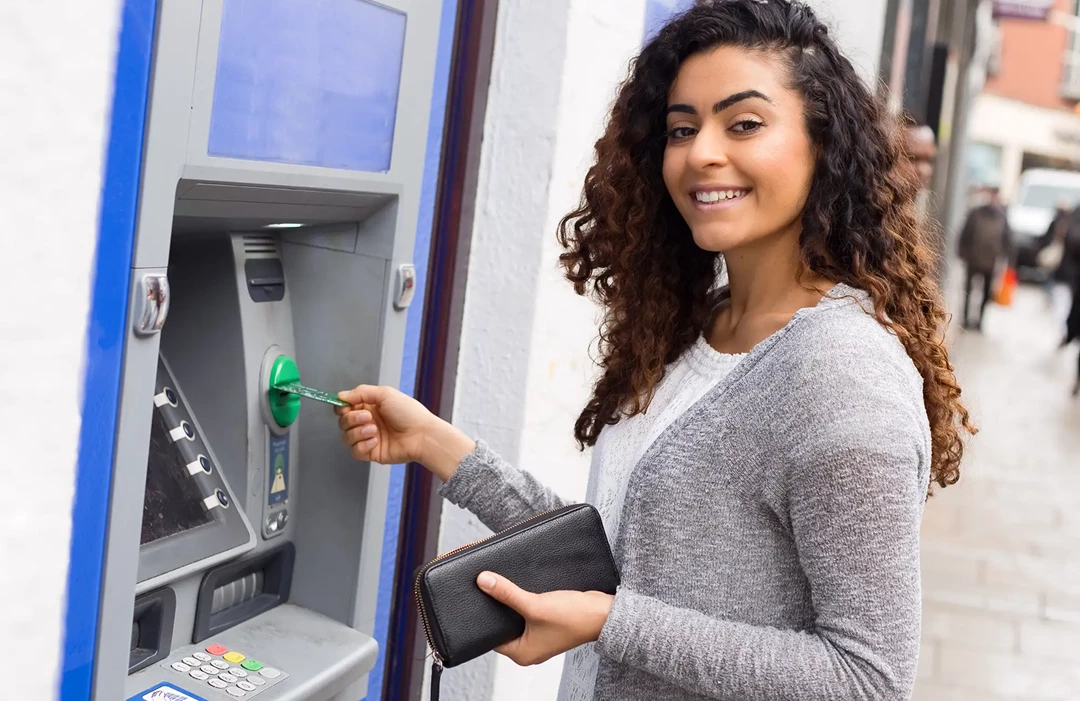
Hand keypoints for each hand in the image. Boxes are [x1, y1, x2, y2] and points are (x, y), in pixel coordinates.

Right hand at [336, 385, 474, 479]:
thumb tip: (341, 396)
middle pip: (343, 422)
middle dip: (352, 419)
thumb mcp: (385, 394)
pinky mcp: (371, 452)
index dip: (342, 407)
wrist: (421, 435)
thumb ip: (361, 392)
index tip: (347, 407)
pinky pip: (355, 451)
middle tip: (368, 417)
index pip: (345, 407)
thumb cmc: (409, 413)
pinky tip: (376, 441)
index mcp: (370, 406)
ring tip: (374, 430)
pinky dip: (363, 445)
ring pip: (346, 437)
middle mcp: (367, 422)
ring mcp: (368, 438)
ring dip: (358, 432)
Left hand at [476, 572, 613, 665]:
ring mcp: (540, 636)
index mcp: (522, 654)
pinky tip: (522, 587)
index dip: (484, 618)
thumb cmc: (573, 618)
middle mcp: (530, 648)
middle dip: (498, 608)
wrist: (603, 613)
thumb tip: (484, 581)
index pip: (492, 637)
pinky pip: (529, 612)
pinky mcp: (548, 624)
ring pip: (517, 617)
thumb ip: (507, 593)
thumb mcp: (535, 605)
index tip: (477, 599)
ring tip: (504, 585)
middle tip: (488, 588)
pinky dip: (525, 601)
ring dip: (513, 602)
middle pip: (504, 626)